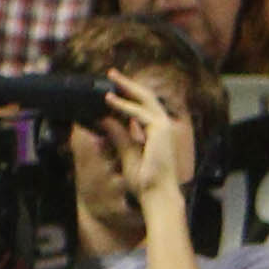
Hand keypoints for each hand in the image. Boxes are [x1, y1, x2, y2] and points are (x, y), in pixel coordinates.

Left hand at [106, 69, 192, 201]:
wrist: (156, 195)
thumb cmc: (145, 181)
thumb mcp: (125, 153)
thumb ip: (118, 135)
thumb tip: (104, 120)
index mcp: (155, 132)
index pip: (141, 107)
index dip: (127, 96)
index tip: (111, 90)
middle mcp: (162, 127)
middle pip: (145, 97)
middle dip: (128, 84)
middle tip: (111, 74)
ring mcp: (163, 127)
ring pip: (144, 99)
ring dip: (126, 87)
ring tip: (111, 78)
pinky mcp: (160, 130)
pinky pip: (139, 113)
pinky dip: (123, 105)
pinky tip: (109, 100)